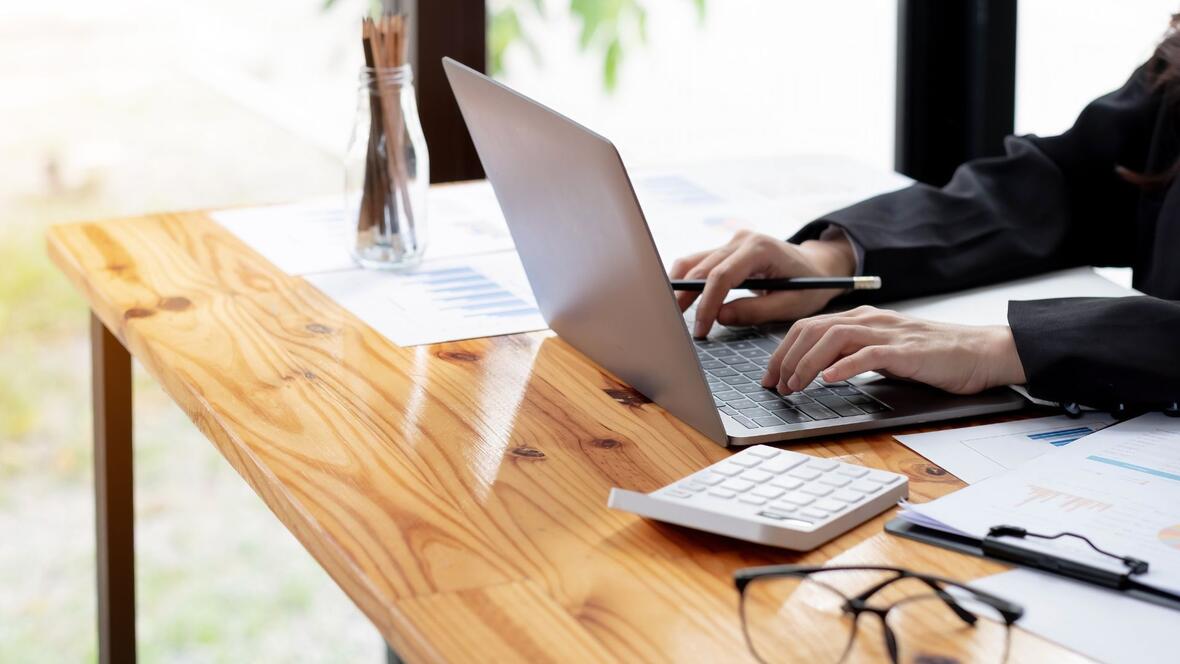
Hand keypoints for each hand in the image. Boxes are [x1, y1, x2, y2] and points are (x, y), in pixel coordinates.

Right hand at [669, 229, 856, 337]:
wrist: (818, 265)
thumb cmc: (810, 285)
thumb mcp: (791, 305)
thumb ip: (755, 311)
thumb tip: (720, 317)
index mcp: (760, 249)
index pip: (722, 276)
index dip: (707, 304)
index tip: (701, 328)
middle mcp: (742, 240)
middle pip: (701, 268)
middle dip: (686, 297)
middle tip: (676, 325)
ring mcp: (733, 241)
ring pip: (693, 261)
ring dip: (680, 286)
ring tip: (673, 312)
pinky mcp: (727, 249)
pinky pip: (699, 262)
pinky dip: (686, 279)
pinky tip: (680, 298)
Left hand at [761, 306, 1026, 394]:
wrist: (981, 352)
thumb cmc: (934, 356)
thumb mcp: (886, 353)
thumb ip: (855, 356)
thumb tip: (820, 372)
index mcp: (863, 319)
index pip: (810, 326)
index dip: (784, 350)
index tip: (770, 375)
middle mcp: (871, 320)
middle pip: (814, 329)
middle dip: (787, 357)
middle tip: (776, 385)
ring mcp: (888, 333)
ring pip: (834, 337)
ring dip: (807, 363)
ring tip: (795, 385)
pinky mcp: (906, 350)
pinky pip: (868, 354)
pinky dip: (844, 366)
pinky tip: (829, 380)